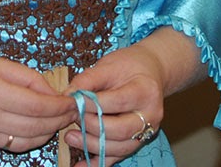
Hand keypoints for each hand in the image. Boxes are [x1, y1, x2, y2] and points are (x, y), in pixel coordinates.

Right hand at [0, 47, 77, 152]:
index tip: (72, 100)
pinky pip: (9, 144)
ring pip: (27, 142)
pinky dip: (26, 138)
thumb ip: (22, 75)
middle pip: (37, 126)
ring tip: (54, 120)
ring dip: (46, 132)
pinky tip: (31, 127)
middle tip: (70, 111)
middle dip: (58, 120)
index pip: (39, 105)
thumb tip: (49, 90)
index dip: (60, 105)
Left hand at [64, 30, 202, 164]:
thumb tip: (68, 95)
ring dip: (92, 145)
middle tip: (72, 118)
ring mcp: (147, 132)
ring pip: (120, 147)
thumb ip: (89, 79)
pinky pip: (119, 156)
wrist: (151, 72)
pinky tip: (81, 165)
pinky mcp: (138, 141)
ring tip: (70, 137)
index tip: (72, 101)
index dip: (92, 104)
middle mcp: (150, 116)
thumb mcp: (109, 64)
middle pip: (120, 130)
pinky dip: (99, 163)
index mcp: (145, 92)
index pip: (118, 101)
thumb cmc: (128, 65)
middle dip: (92, 126)